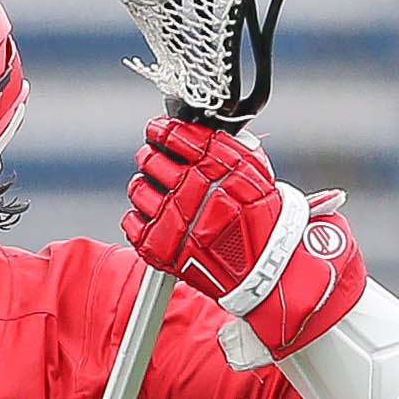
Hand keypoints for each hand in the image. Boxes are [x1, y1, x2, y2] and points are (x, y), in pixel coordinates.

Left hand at [121, 117, 363, 356]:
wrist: (266, 268)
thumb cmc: (261, 217)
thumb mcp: (252, 170)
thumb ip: (224, 147)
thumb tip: (194, 130)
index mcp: (216, 164)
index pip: (173, 135)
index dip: (161, 131)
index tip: (158, 132)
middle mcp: (192, 189)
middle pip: (150, 160)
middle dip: (150, 157)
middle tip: (154, 161)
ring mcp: (173, 220)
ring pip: (137, 190)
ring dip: (143, 186)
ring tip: (154, 191)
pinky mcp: (159, 248)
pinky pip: (131, 222)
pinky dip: (139, 217)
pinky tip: (154, 218)